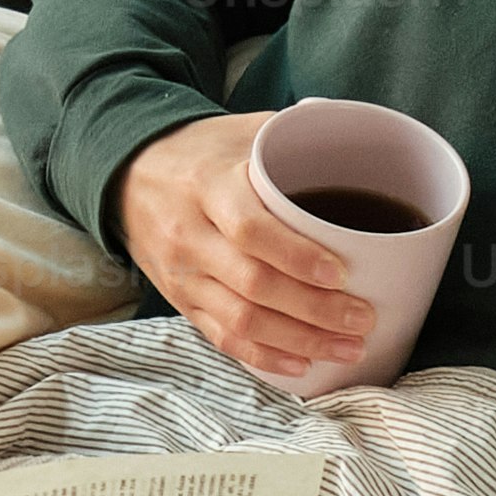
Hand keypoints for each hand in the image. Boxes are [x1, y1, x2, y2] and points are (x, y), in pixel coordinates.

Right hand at [115, 111, 374, 386]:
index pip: (250, 229)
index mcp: (209, 185)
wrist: (130, 173)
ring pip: (241, 320)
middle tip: (363, 319)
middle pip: (254, 284)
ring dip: (299, 341)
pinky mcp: (181, 300)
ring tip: (348, 348)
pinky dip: (263, 356)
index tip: (341, 273)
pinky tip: (302, 365)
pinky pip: (222, 337)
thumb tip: (366, 133)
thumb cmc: (203, 151)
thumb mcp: (243, 129)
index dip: (297, 257)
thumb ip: (298, 132)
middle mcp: (191, 234)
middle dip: (314, 310)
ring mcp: (183, 274)